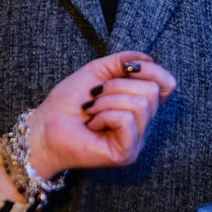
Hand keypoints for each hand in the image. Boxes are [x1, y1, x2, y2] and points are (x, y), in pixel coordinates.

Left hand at [23, 52, 177, 177]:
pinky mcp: (127, 152)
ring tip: (92, 111)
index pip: (167, 84)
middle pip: (152, 91)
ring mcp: (137, 141)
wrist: (45, 127)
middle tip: (96, 97)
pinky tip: (93, 124)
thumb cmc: (68, 103)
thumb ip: (124, 61)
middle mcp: (144, 125)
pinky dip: (104, 115)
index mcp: (140, 105)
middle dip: (118, 85)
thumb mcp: (98, 71)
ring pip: (140, 104)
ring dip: (107, 101)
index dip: (151, 70)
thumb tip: (151, 58)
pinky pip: (127, 119)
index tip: (125, 69)